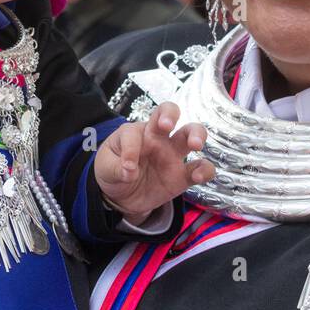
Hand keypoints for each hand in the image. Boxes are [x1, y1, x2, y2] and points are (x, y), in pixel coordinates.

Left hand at [94, 102, 214, 225]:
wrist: (122, 197)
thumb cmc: (113, 171)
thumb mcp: (105, 169)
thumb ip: (116, 168)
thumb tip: (129, 171)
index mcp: (135, 132)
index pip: (134, 132)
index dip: (130, 149)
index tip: (126, 168)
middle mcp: (157, 137)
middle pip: (169, 111)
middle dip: (169, 114)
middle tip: (167, 125)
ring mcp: (172, 154)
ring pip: (191, 132)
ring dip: (196, 134)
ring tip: (194, 145)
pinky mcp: (183, 175)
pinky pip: (200, 167)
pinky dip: (204, 170)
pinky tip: (198, 177)